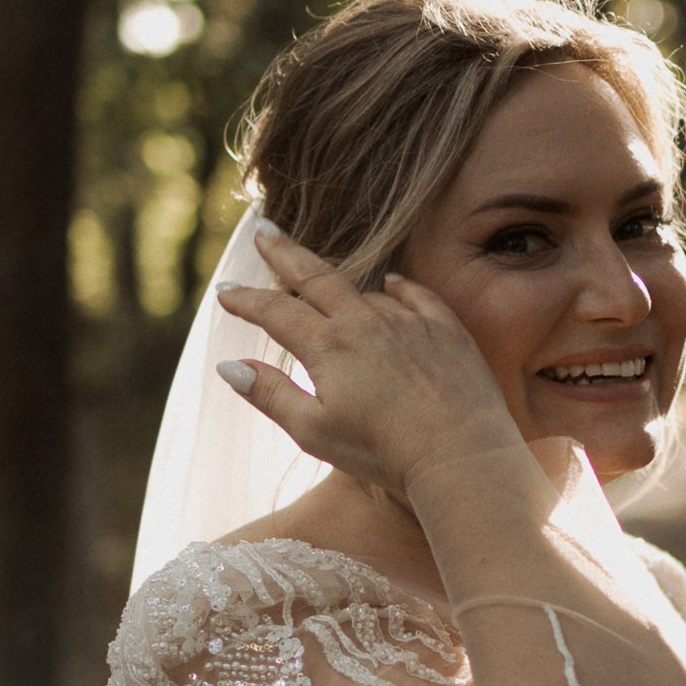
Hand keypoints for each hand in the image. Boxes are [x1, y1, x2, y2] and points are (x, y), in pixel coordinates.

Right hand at [215, 225, 526, 501]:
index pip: (276, 312)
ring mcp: (410, 322)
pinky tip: (391, 283)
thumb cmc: (384, 453)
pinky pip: (417, 296)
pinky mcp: (447, 330)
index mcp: (328, 347)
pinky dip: (398, 288)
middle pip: (315, 277)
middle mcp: (366, 323)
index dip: (246, 300)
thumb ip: (270, 394)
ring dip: (340, 280)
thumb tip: (228, 365)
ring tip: (323, 277)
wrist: (461, 455)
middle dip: (284, 253)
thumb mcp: (314, 431)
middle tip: (263, 230)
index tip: (225, 292)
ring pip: (364, 290)